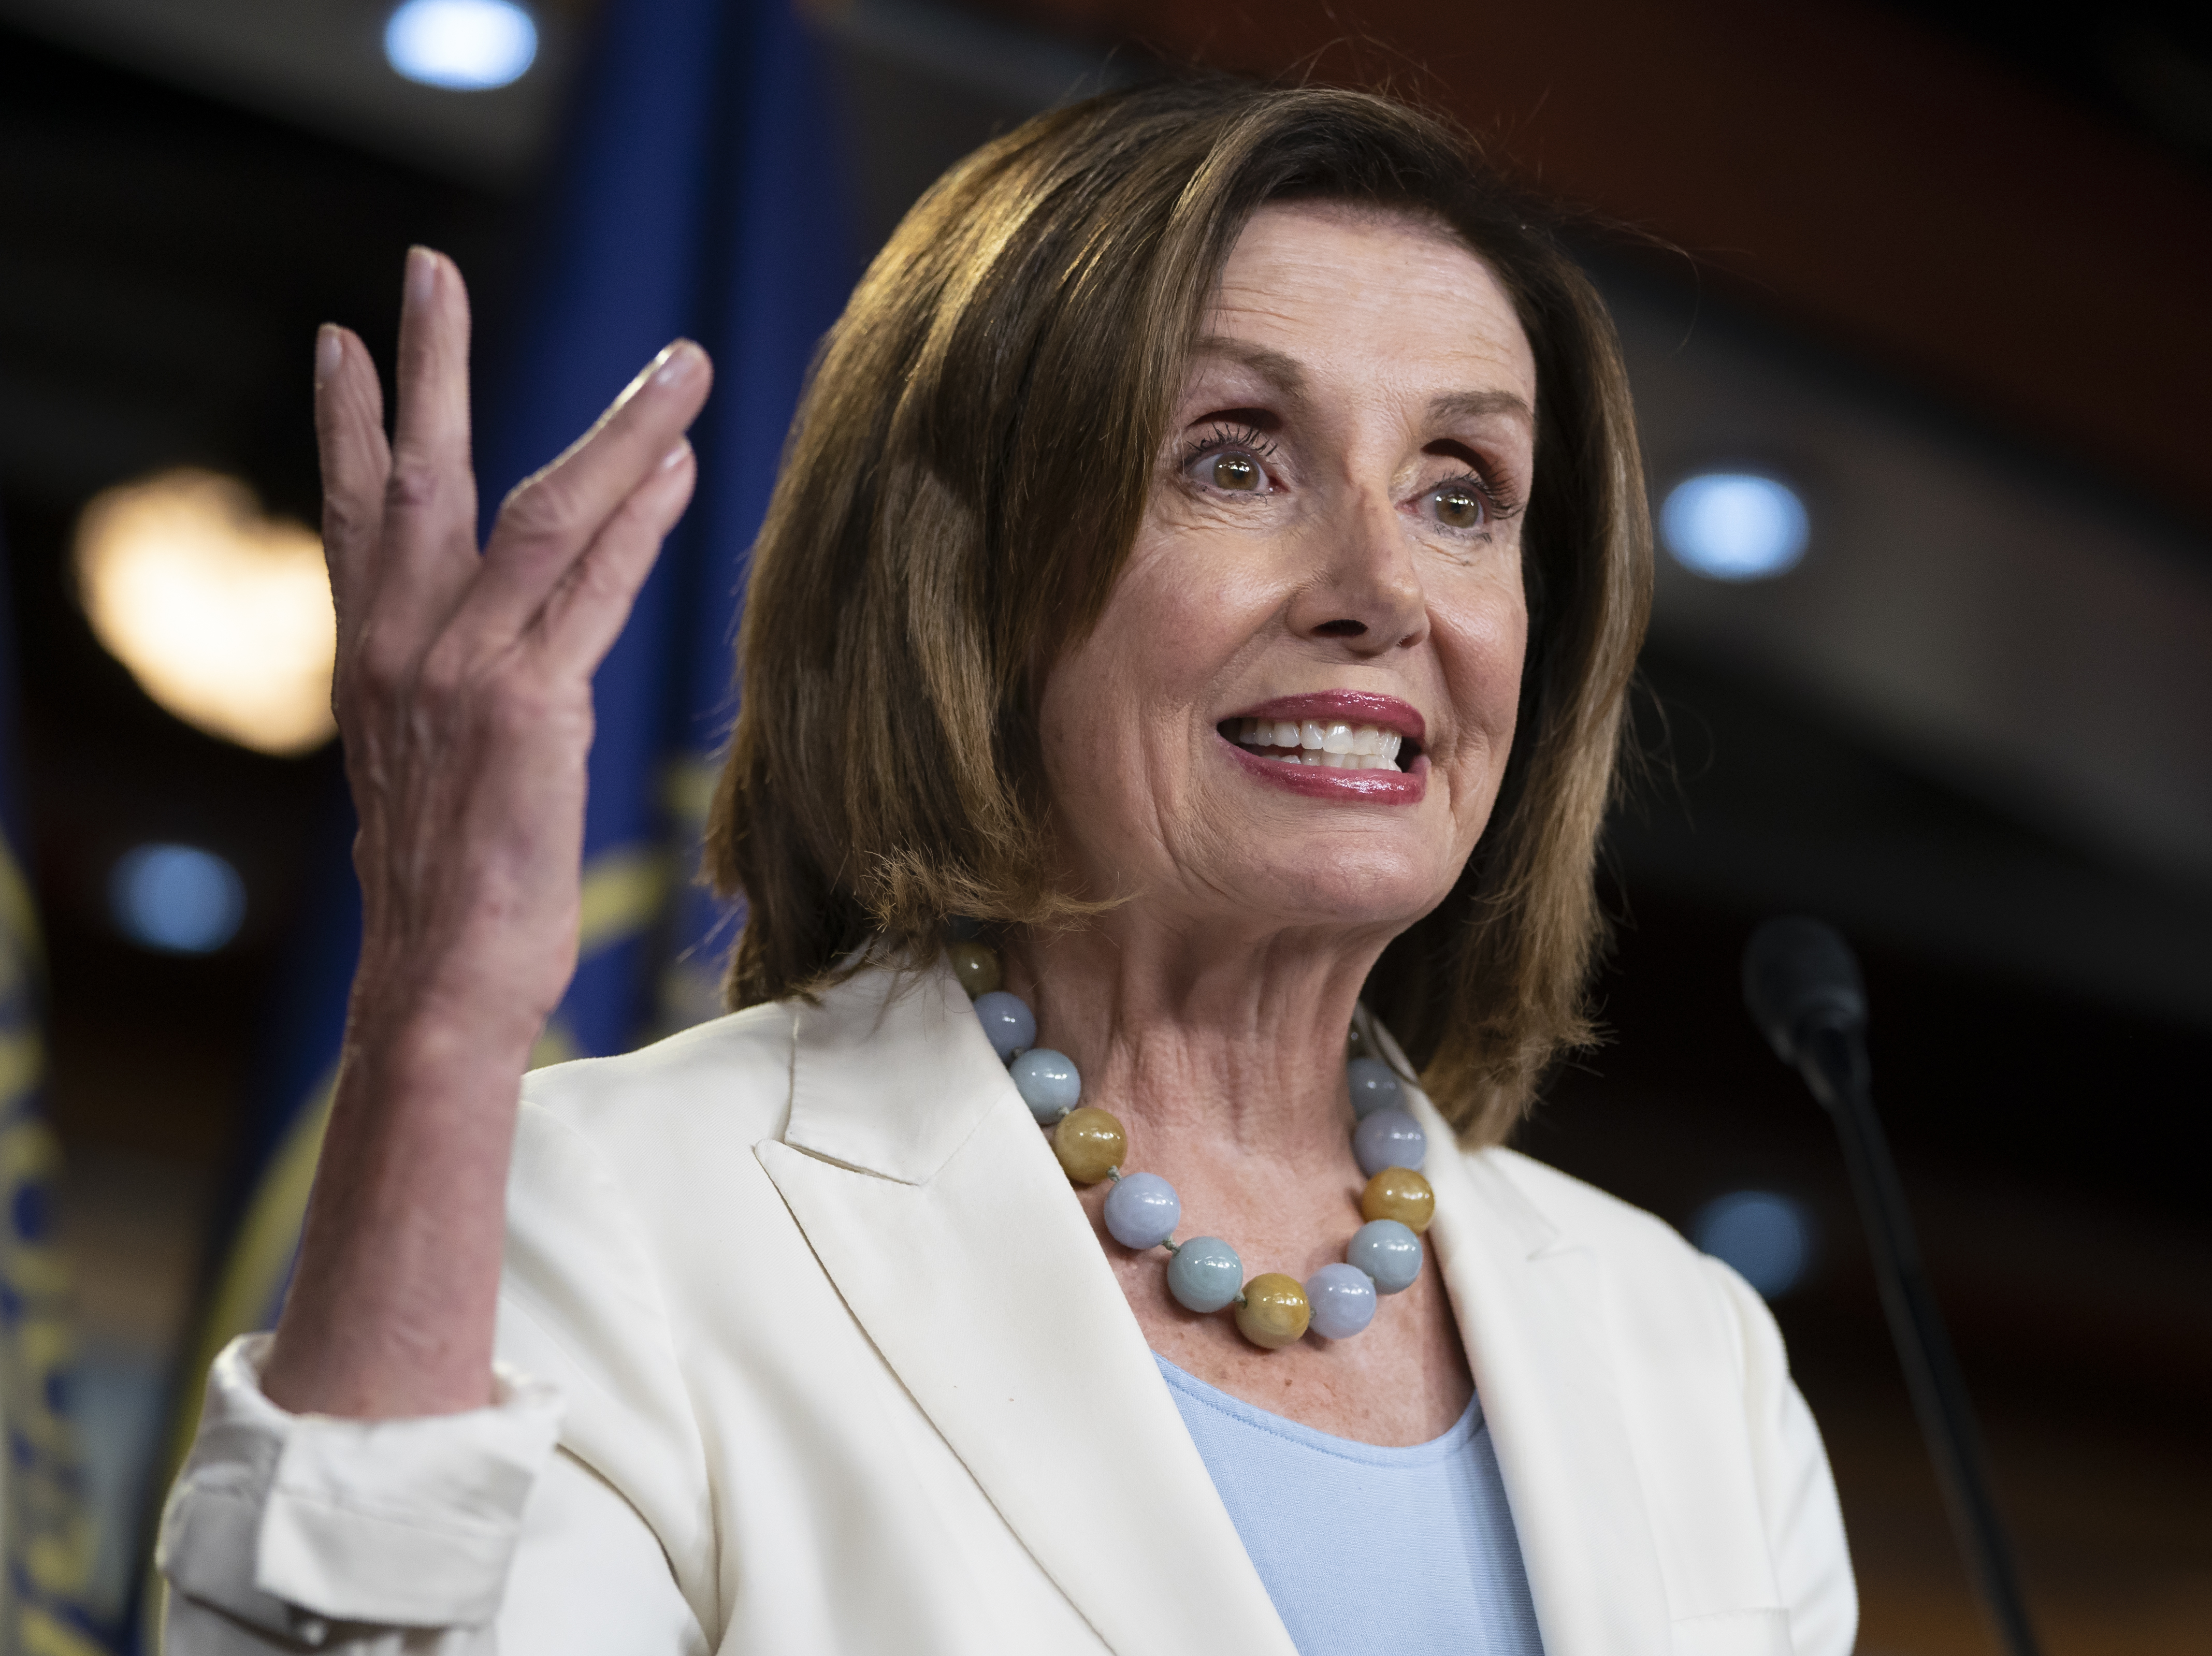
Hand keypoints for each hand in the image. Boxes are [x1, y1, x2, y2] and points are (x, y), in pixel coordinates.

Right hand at [321, 247, 709, 1051]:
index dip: (346, 425)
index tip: (343, 344)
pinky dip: (642, 522)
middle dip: (427, 364)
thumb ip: (448, 694)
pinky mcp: (530, 707)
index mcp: (372, 662)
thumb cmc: (450, 891)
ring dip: (616, 428)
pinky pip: (595, 590)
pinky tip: (682, 465)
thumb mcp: (427, 771)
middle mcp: (405, 648)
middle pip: (418, 474)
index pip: (354, 517)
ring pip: (543, 513)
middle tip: (427, 266)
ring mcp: (464, 671)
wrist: (439, 977)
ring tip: (672, 363)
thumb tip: (502, 656)